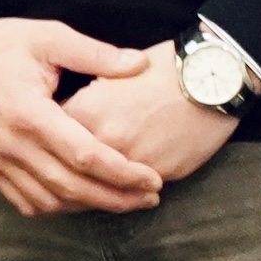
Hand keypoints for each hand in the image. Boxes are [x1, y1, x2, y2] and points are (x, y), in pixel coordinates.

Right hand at [0, 21, 164, 216]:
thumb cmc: (1, 44)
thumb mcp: (49, 37)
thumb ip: (95, 54)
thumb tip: (140, 64)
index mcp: (31, 114)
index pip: (86, 156)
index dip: (123, 173)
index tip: (153, 178)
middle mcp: (12, 145)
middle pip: (73, 187)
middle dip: (117, 198)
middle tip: (150, 197)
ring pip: (50, 201)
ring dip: (89, 207)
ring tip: (123, 201)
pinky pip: (25, 202)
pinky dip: (56, 208)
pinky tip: (79, 201)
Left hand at [65, 40, 239, 188]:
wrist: (210, 78)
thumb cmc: (160, 68)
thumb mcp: (109, 73)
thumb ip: (83, 100)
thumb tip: (62, 121)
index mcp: (85, 112)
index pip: (51, 140)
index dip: (50, 143)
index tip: (51, 146)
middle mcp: (104, 140)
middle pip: (71, 170)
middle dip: (67, 174)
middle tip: (66, 175)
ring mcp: (132, 161)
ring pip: (100, 188)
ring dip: (94, 191)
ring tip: (92, 188)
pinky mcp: (160, 173)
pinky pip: (132, 191)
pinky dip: (124, 192)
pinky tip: (121, 188)